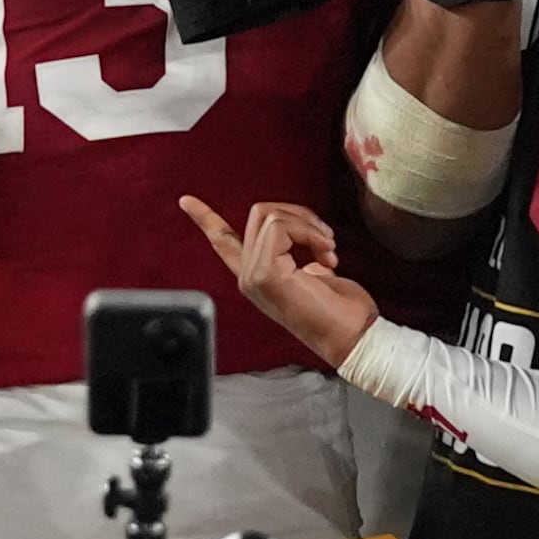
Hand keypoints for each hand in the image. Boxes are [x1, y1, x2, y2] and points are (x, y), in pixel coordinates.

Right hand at [182, 196, 377, 366]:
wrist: (352, 337)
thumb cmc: (343, 311)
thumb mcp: (317, 273)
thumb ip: (299, 255)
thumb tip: (308, 236)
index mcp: (258, 277)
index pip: (224, 243)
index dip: (205, 219)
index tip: (186, 201)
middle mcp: (249, 277)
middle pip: (259, 214)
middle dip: (299, 214)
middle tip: (327, 240)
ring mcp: (253, 276)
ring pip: (270, 216)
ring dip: (309, 224)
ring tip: (329, 250)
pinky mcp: (264, 274)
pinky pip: (279, 226)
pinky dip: (309, 231)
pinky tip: (327, 255)